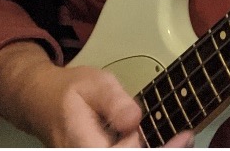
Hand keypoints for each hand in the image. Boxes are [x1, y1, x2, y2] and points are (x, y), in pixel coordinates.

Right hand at [0, 42, 195, 146]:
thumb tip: (133, 120)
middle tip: (186, 138)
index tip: (183, 137)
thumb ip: (113, 102)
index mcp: (81, 143)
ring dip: (155, 149)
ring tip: (181, 139)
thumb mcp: (93, 84)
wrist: (43, 103)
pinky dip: (145, 149)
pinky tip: (167, 143)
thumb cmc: (70, 91)